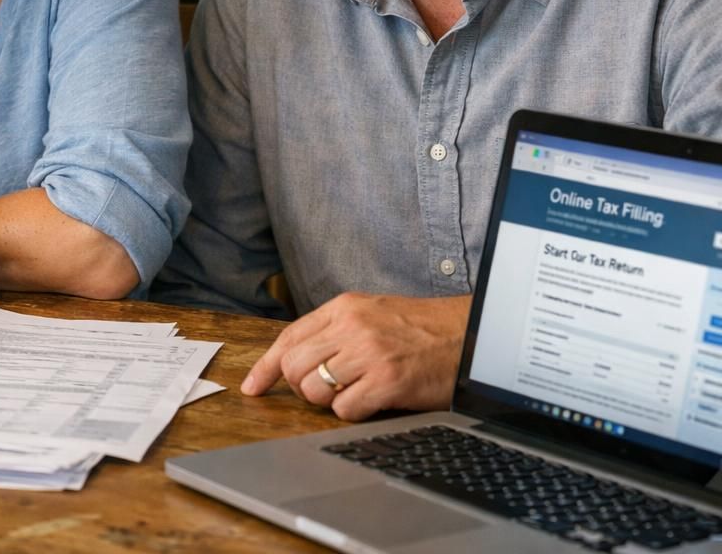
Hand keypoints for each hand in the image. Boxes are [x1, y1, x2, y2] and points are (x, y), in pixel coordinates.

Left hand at [240, 293, 471, 420]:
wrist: (468, 334)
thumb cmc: (421, 328)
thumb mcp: (371, 313)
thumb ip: (334, 330)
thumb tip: (295, 360)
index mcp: (343, 307)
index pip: (289, 338)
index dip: (266, 367)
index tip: (252, 388)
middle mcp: (351, 327)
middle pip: (294, 368)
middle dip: (301, 387)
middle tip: (326, 390)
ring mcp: (369, 354)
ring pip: (313, 391)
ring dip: (328, 401)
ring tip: (356, 391)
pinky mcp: (387, 381)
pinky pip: (343, 410)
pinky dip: (353, 413)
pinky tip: (374, 400)